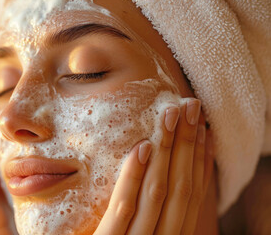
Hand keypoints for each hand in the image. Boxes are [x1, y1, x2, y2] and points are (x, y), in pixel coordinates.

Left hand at [95, 99, 213, 234]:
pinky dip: (134, 175)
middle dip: (188, 145)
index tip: (204, 130)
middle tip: (191, 107)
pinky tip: (142, 146)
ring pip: (157, 191)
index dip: (200, 161)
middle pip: (180, 188)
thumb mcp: (136, 230)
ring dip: (167, 149)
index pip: (191, 196)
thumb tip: (154, 164)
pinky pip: (124, 205)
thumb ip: (148, 211)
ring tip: (170, 114)